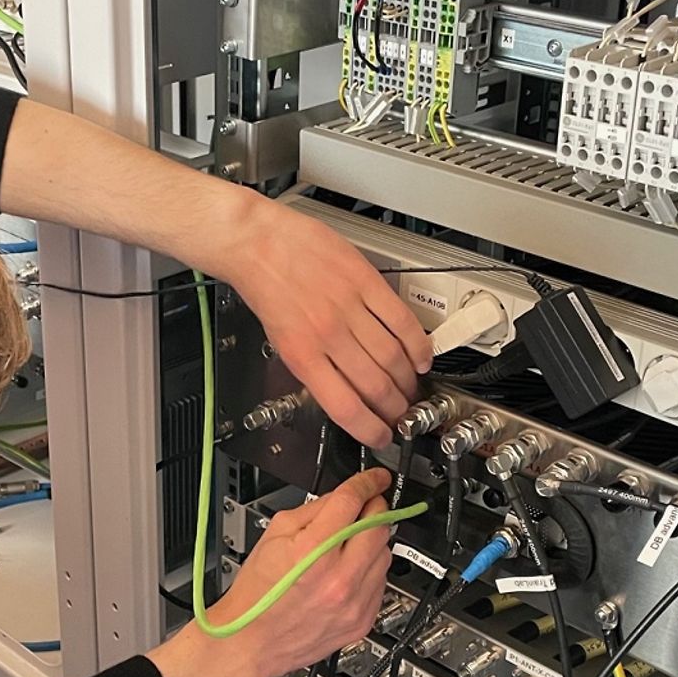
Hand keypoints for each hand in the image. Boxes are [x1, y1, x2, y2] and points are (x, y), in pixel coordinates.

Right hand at [148, 469, 396, 676]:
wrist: (250, 641)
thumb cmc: (257, 592)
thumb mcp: (274, 535)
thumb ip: (313, 510)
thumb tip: (342, 497)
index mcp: (312, 552)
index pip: (352, 502)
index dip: (368, 483)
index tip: (376, 478)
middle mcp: (338, 579)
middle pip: (378, 526)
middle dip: (374, 510)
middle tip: (364, 508)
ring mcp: (354, 603)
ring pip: (385, 554)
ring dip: (372, 542)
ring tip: (348, 546)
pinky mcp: (362, 621)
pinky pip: (381, 583)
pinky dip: (370, 571)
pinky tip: (348, 573)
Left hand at [211, 203, 432, 447]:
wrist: (256, 241)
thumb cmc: (263, 284)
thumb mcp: (278, 338)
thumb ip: (311, 363)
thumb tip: (339, 387)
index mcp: (302, 355)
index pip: (345, 407)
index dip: (370, 429)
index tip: (381, 435)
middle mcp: (327, 334)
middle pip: (376, 386)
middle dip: (395, 408)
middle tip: (402, 413)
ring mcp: (349, 307)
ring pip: (392, 357)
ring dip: (408, 380)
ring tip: (412, 388)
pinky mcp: (365, 282)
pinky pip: (400, 319)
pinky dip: (417, 342)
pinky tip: (421, 355)